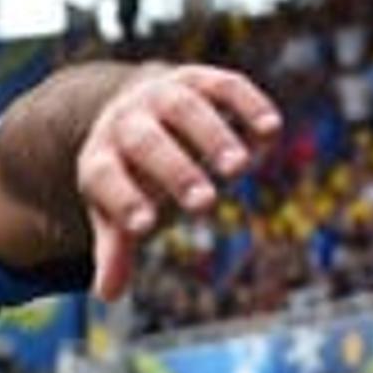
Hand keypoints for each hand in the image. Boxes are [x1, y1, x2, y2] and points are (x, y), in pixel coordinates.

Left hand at [77, 64, 279, 302]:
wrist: (130, 105)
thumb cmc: (127, 174)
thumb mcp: (112, 210)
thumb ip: (114, 248)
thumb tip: (107, 294)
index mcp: (101, 156)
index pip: (104, 177)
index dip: (122, 200)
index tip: (145, 227)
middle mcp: (128, 120)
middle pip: (145, 141)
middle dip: (175, 170)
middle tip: (204, 203)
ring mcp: (163, 94)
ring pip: (184, 106)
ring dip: (212, 136)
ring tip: (238, 169)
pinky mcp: (199, 79)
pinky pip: (223, 85)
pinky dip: (247, 104)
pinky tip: (271, 130)